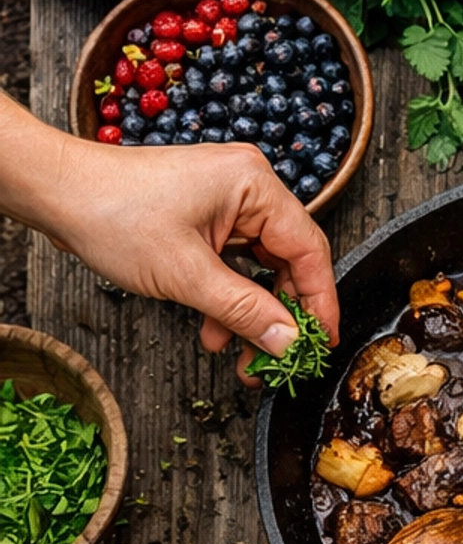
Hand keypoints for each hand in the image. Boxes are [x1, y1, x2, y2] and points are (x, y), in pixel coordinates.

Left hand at [0, 97, 338, 376]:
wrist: (58, 194)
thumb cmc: (112, 213)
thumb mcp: (187, 274)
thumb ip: (245, 311)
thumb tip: (288, 342)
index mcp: (253, 184)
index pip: (308, 250)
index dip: (320, 302)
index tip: (323, 343)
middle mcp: (246, 186)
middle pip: (286, 262)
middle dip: (279, 316)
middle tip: (279, 360)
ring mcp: (225, 201)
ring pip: (258, 268)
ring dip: (250, 314)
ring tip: (241, 357)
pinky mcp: (205, 216)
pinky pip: (232, 264)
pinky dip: (227, 299)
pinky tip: (214, 330)